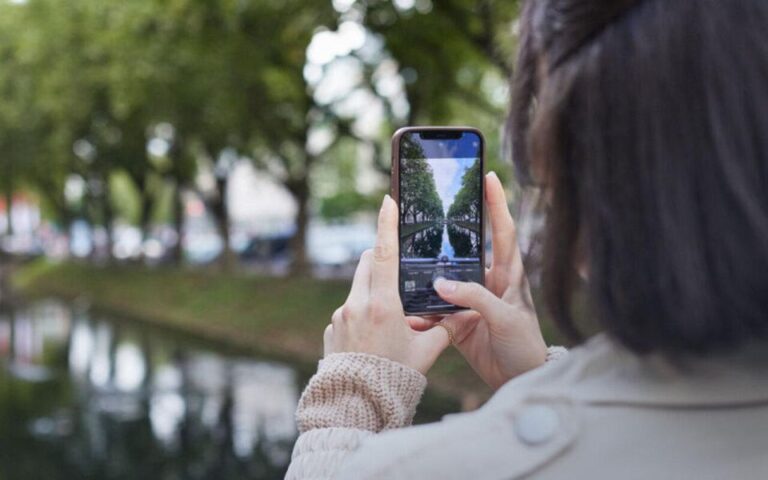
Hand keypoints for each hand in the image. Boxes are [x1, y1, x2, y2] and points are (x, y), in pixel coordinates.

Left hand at [324, 195, 473, 374]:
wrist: (356, 404)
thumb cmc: (395, 378)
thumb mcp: (426, 353)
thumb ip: (443, 329)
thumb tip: (459, 314)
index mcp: (383, 305)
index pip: (385, 254)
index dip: (386, 224)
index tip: (387, 200)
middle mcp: (357, 304)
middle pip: (368, 264)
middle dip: (381, 259)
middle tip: (398, 270)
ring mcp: (340, 316)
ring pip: (358, 287)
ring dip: (372, 290)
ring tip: (389, 318)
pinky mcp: (331, 328)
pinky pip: (348, 310)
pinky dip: (361, 313)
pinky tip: (372, 339)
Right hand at [410, 172, 547, 388]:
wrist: (519, 380)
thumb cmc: (524, 345)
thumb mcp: (504, 318)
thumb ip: (475, 298)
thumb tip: (442, 284)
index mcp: (508, 275)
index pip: (503, 231)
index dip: (497, 203)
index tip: (489, 176)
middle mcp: (488, 282)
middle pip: (466, 248)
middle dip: (449, 230)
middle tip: (430, 208)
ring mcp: (471, 301)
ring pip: (444, 279)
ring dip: (427, 274)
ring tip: (406, 258)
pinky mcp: (457, 321)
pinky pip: (434, 310)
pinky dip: (421, 312)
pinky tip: (407, 311)